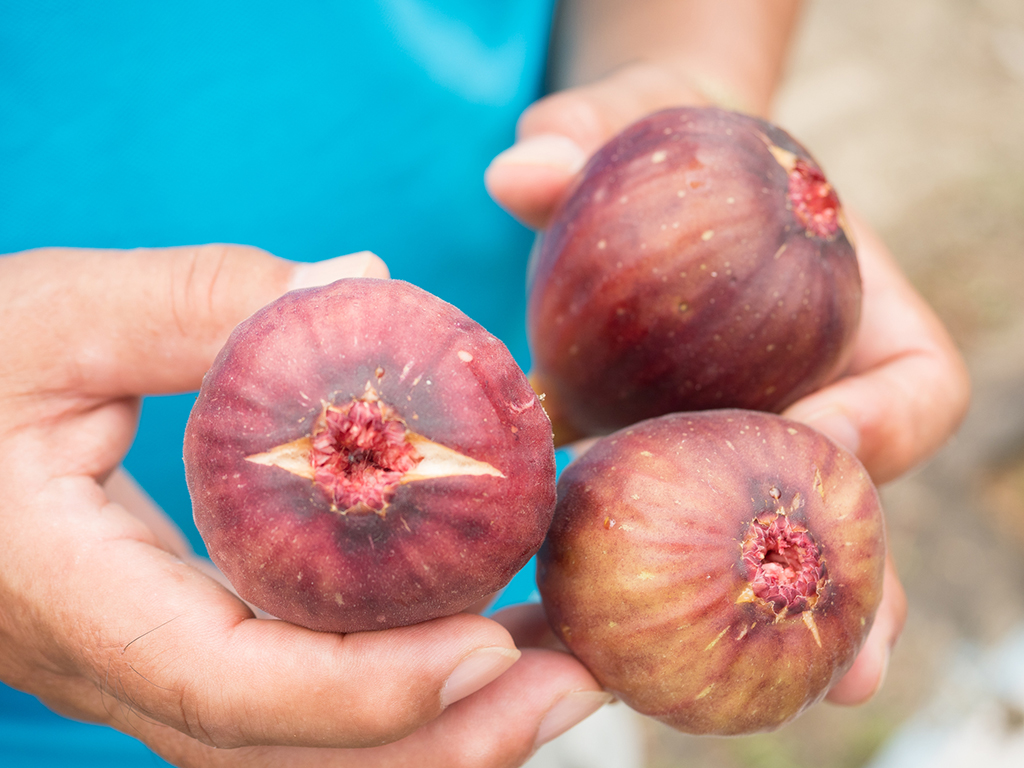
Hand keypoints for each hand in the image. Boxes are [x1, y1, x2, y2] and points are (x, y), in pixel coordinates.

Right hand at [0, 245, 607, 766]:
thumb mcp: (55, 315)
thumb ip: (202, 299)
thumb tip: (366, 284)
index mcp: (72, 598)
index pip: (229, 688)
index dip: (365, 691)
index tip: (490, 646)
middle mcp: (113, 668)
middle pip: (291, 760)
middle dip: (445, 743)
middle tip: (574, 681)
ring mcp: (147, 673)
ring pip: (303, 753)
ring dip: (439, 730)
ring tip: (557, 667)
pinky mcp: (179, 649)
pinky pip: (299, 707)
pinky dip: (396, 689)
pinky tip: (479, 634)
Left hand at [487, 57, 966, 706]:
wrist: (638, 170)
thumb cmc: (660, 140)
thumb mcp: (632, 120)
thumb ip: (586, 136)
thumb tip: (514, 169)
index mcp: (854, 312)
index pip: (908, 381)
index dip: (881, 418)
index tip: (820, 438)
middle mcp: (822, 395)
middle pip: (860, 500)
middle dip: (854, 580)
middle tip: (843, 669)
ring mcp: (757, 443)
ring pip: (784, 545)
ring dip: (777, 630)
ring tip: (767, 709)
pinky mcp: (685, 469)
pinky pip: (690, 541)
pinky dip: (665, 600)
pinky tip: (618, 655)